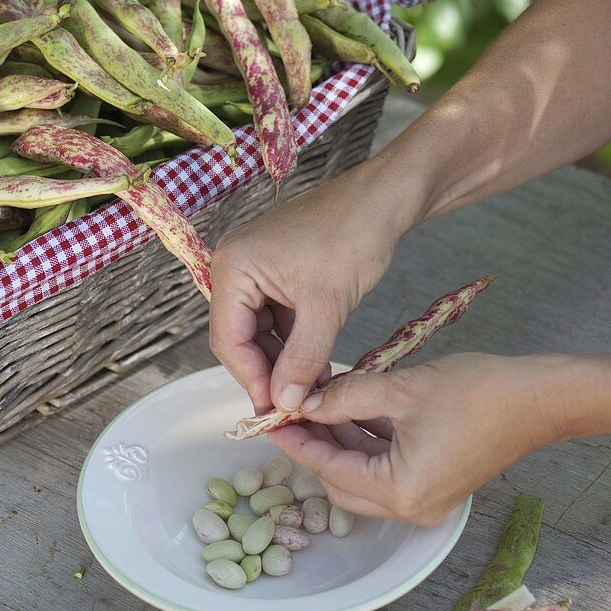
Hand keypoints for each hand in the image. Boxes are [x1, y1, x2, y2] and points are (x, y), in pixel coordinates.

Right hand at [209, 166, 414, 412]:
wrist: (382, 201)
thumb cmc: (353, 236)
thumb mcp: (326, 307)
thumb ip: (302, 359)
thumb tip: (284, 403)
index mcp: (232, 267)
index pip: (228, 339)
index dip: (251, 379)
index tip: (276, 409)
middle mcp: (233, 266)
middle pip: (239, 337)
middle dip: (267, 372)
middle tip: (292, 406)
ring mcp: (253, 268)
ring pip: (259, 331)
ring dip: (283, 361)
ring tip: (309, 391)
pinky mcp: (274, 272)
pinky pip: (275, 317)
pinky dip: (294, 342)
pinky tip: (314, 367)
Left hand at [268, 352, 573, 524]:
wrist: (540, 397)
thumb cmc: (478, 392)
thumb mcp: (401, 388)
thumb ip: (346, 396)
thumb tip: (306, 401)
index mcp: (399, 491)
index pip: (329, 468)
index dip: (297, 441)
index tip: (270, 420)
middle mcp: (410, 507)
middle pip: (342, 482)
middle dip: (316, 445)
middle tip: (293, 409)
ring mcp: (426, 499)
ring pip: (364, 476)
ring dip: (341, 443)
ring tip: (319, 403)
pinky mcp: (438, 484)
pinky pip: (389, 470)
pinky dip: (368, 444)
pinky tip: (353, 409)